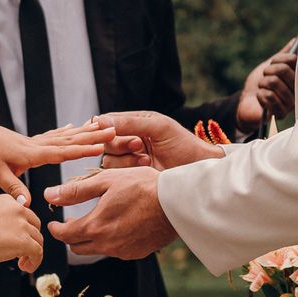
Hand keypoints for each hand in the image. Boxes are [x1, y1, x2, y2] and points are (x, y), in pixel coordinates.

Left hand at [0, 118, 111, 201]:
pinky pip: (53, 135)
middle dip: (92, 136)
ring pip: (65, 136)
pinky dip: (66, 131)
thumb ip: (13, 188)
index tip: (102, 148)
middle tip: (114, 129)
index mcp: (31, 153)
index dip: (82, 151)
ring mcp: (34, 141)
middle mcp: (36, 144)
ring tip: (102, 125)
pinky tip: (74, 126)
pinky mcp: (29, 141)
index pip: (62, 152)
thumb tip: (28, 203)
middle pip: (70, 140)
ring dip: (84, 131)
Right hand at [0, 192, 43, 271]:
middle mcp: (17, 209)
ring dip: (32, 253)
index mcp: (6, 201)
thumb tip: (9, 237)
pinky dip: (35, 262)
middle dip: (30, 240)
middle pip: (34, 226)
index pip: (24, 215)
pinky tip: (26, 267)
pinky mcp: (24, 241)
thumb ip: (0, 221)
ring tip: (22, 263)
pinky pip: (38, 252)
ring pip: (38, 240)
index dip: (22, 230)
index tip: (15, 240)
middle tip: (21, 254)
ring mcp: (22, 225)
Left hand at [45, 167, 176, 259]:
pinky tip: (119, 226)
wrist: (176, 202)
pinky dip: (112, 241)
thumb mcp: (106, 181)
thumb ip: (76, 191)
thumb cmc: (142, 186)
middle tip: (72, 223)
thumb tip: (49, 195)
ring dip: (92, 239)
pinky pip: (117, 251)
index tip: (53, 224)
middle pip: (78, 247)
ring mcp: (123, 252)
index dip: (56, 229)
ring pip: (98, 250)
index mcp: (95, 226)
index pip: (65, 235)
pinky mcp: (138, 253)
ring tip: (98, 221)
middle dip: (71, 236)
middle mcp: (107, 245)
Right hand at [93, 110, 224, 170]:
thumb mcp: (158, 127)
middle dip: (119, 144)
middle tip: (138, 144)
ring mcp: (129, 158)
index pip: (107, 123)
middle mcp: (128, 140)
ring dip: (125, 159)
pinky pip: (115, 173)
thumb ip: (130, 122)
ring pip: (108, 159)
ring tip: (146, 159)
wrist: (196, 169)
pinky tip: (146, 166)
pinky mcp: (131, 175)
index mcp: (133, 123)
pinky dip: (128, 169)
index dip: (105, 128)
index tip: (112, 132)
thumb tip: (101, 121)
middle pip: (105, 142)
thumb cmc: (182, 143)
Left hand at [236, 39, 297, 132]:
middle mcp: (297, 90)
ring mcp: (290, 103)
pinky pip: (269, 96)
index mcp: (297, 78)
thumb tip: (294, 41)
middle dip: (268, 71)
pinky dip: (260, 95)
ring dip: (262, 84)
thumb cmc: (259, 85)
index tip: (272, 62)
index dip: (280, 58)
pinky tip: (261, 98)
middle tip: (265, 77)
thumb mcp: (270, 66)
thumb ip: (283, 56)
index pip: (294, 60)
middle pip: (284, 70)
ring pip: (274, 82)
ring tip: (262, 88)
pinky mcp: (281, 113)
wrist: (246, 104)